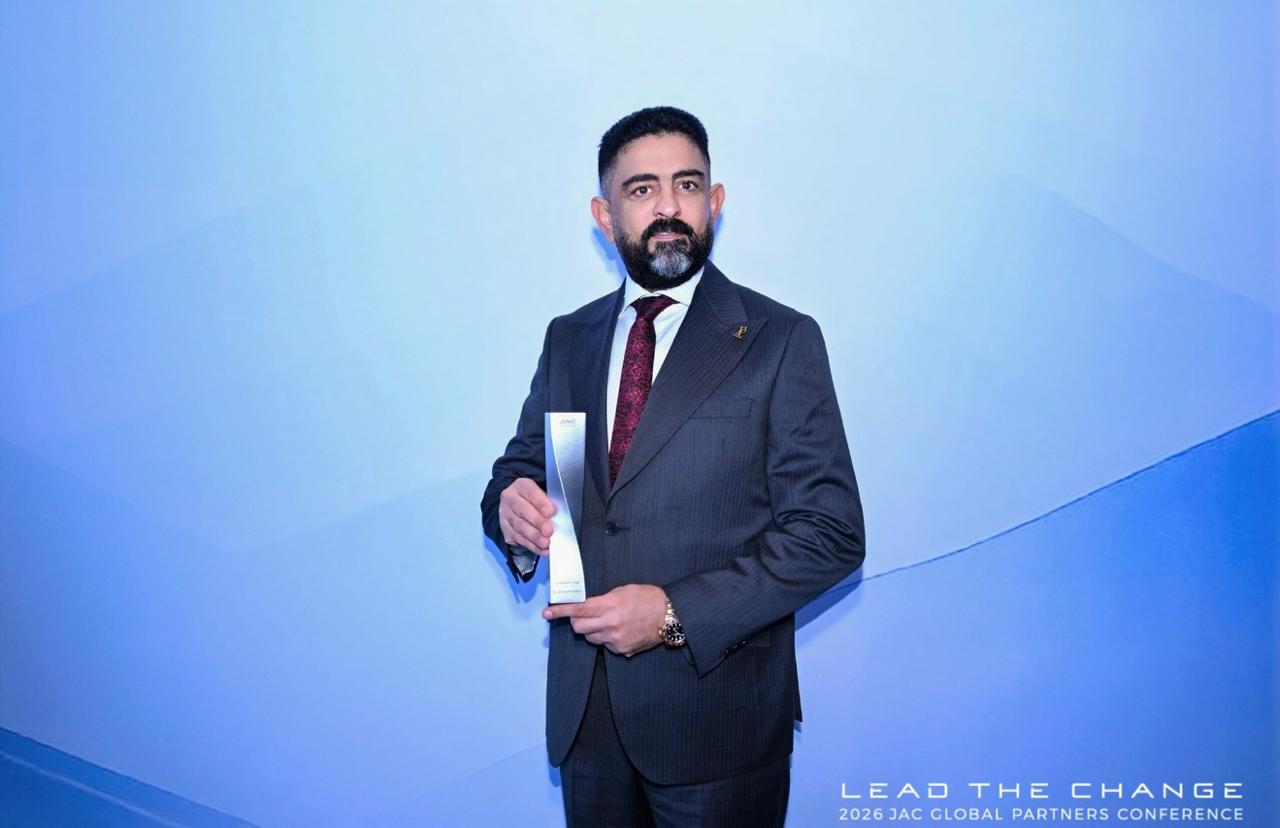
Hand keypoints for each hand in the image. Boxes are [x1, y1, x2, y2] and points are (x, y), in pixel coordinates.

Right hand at [498, 478, 554, 555]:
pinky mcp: (506, 530)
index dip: (540, 502)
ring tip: (546, 543)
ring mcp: (506, 515)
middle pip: (523, 510)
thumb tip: (559, 515)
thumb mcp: (541, 493)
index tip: (550, 512)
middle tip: (549, 531)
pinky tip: (542, 549)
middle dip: (537, 522)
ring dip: (534, 537)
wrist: (515, 503)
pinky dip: (532, 546)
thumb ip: (549, 502)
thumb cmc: (533, 499)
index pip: (530, 492)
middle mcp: (510, 499)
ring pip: (519, 526)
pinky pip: (518, 539)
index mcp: (521, 486)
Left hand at [542, 584, 667, 656]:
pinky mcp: (622, 650)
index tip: (547, 612)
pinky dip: (607, 638)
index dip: (560, 611)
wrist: (669, 615)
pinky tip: (620, 630)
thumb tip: (586, 606)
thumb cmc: (647, 598)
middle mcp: (610, 624)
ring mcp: (616, 640)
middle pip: (579, 628)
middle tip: (582, 616)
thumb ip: (602, 599)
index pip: (578, 610)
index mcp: (609, 605)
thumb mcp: (622, 591)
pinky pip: (605, 645)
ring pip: (591, 638)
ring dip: (593, 630)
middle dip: (576, 622)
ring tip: (608, 621)